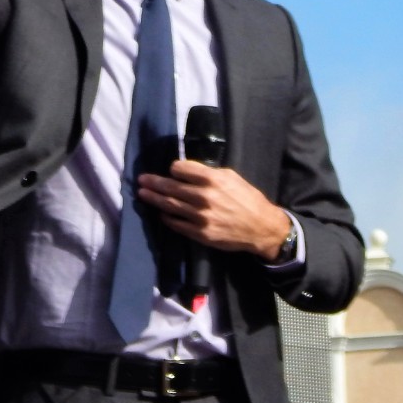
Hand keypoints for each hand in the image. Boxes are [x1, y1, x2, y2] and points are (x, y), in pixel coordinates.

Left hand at [137, 160, 292, 261]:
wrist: (261, 227)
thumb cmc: (247, 198)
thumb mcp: (231, 177)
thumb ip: (209, 173)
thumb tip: (188, 171)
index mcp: (212, 179)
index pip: (180, 169)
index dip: (175, 169)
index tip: (174, 171)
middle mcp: (203, 197)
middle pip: (171, 187)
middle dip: (154, 182)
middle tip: (142, 180)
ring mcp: (200, 217)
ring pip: (170, 206)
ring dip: (154, 199)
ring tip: (143, 194)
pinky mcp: (200, 233)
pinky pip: (177, 224)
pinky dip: (167, 218)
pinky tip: (161, 213)